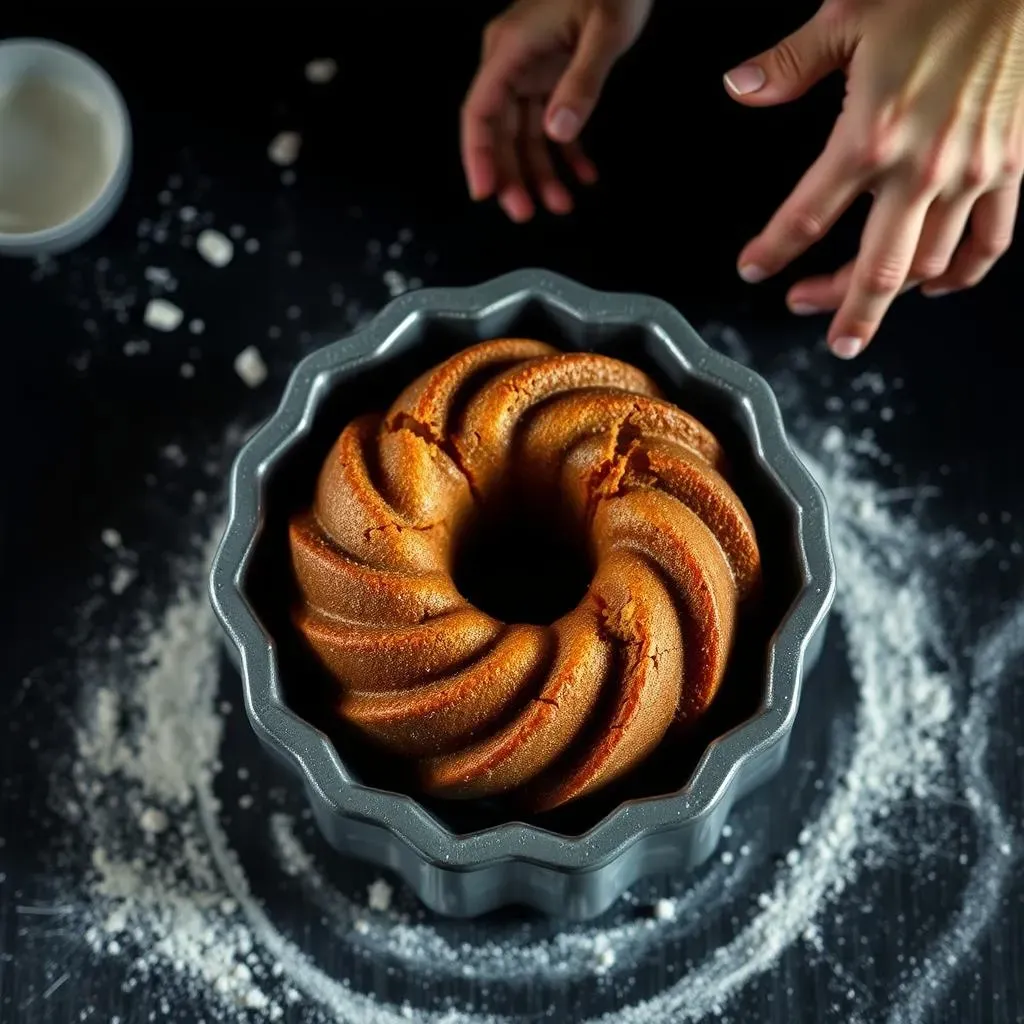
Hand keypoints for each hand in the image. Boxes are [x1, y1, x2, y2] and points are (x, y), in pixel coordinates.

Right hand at [461, 0, 652, 220]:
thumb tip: (558, 132)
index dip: (478, 156)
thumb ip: (583, 82)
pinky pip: (549, 122)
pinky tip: (584, 176)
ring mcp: (532, 70)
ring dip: (540, 172)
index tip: (485, 193)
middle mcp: (512, 62)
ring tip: (562, 204)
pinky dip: (566, 151)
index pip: (480, 111)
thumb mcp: (606, 30)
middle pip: (499, 130)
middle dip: (511, 175)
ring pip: (524, 134)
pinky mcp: (552, 75)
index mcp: (511, 49)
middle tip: (526, 214)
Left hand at [725, 0, 1023, 358]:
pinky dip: (962, 273)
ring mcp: (970, 173)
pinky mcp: (1010, 166)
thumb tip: (740, 87)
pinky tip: (936, 285)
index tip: (752, 268)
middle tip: (832, 340)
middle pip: (876, 270)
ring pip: (927, 265)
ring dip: (893, 297)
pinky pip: (990, 241)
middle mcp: (920, 169)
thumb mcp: (847, 16)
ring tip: (864, 306)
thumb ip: (789, 64)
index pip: (805, 217)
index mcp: (869, 137)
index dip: (772, 251)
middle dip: (847, 313)